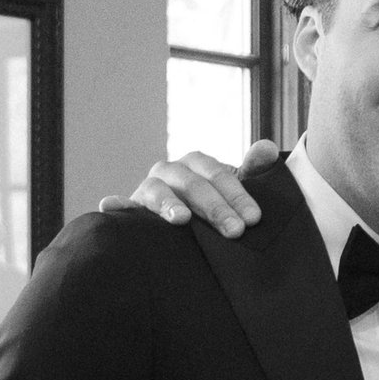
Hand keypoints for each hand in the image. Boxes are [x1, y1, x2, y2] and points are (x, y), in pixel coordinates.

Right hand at [110, 138, 278, 233]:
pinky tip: (110, 206)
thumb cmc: (216, 205)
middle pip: (192, 184)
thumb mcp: (236, 190)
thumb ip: (253, 171)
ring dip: (169, 204)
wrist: (188, 227)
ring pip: (157, 190)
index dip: (237, 195)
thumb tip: (267, 148)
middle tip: (235, 231)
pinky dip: (117, 205)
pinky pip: (123, 207)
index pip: (218, 174)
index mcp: (197, 164)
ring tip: (181, 219)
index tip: (254, 219)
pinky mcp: (132, 209)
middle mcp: (171, 171)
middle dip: (215, 208)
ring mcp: (149, 188)